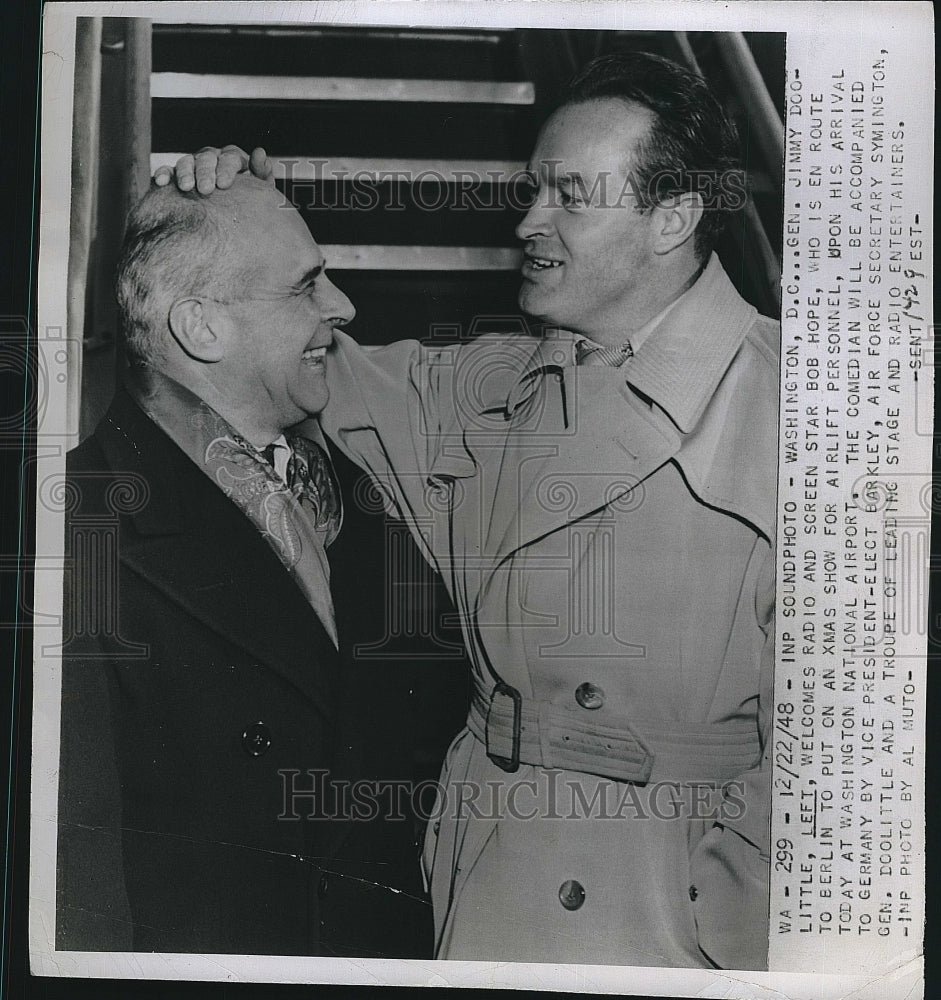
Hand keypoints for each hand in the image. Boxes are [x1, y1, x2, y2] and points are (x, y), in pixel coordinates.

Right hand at [153, 145, 274, 193]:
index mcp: (234, 159)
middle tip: (206, 190)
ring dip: (185, 173)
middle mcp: (213, 158)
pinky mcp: (177, 175)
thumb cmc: (248, 203)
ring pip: (187, 161)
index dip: (227, 169)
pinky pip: (168, 170)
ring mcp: (194, 165)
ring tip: (186, 188)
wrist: (231, 220)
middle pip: (207, 158)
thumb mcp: (259, 191)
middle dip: (206, 172)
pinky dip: (163, 174)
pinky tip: (161, 182)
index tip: (224, 184)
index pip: (230, 157)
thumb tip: (260, 152)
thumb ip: (262, 173)